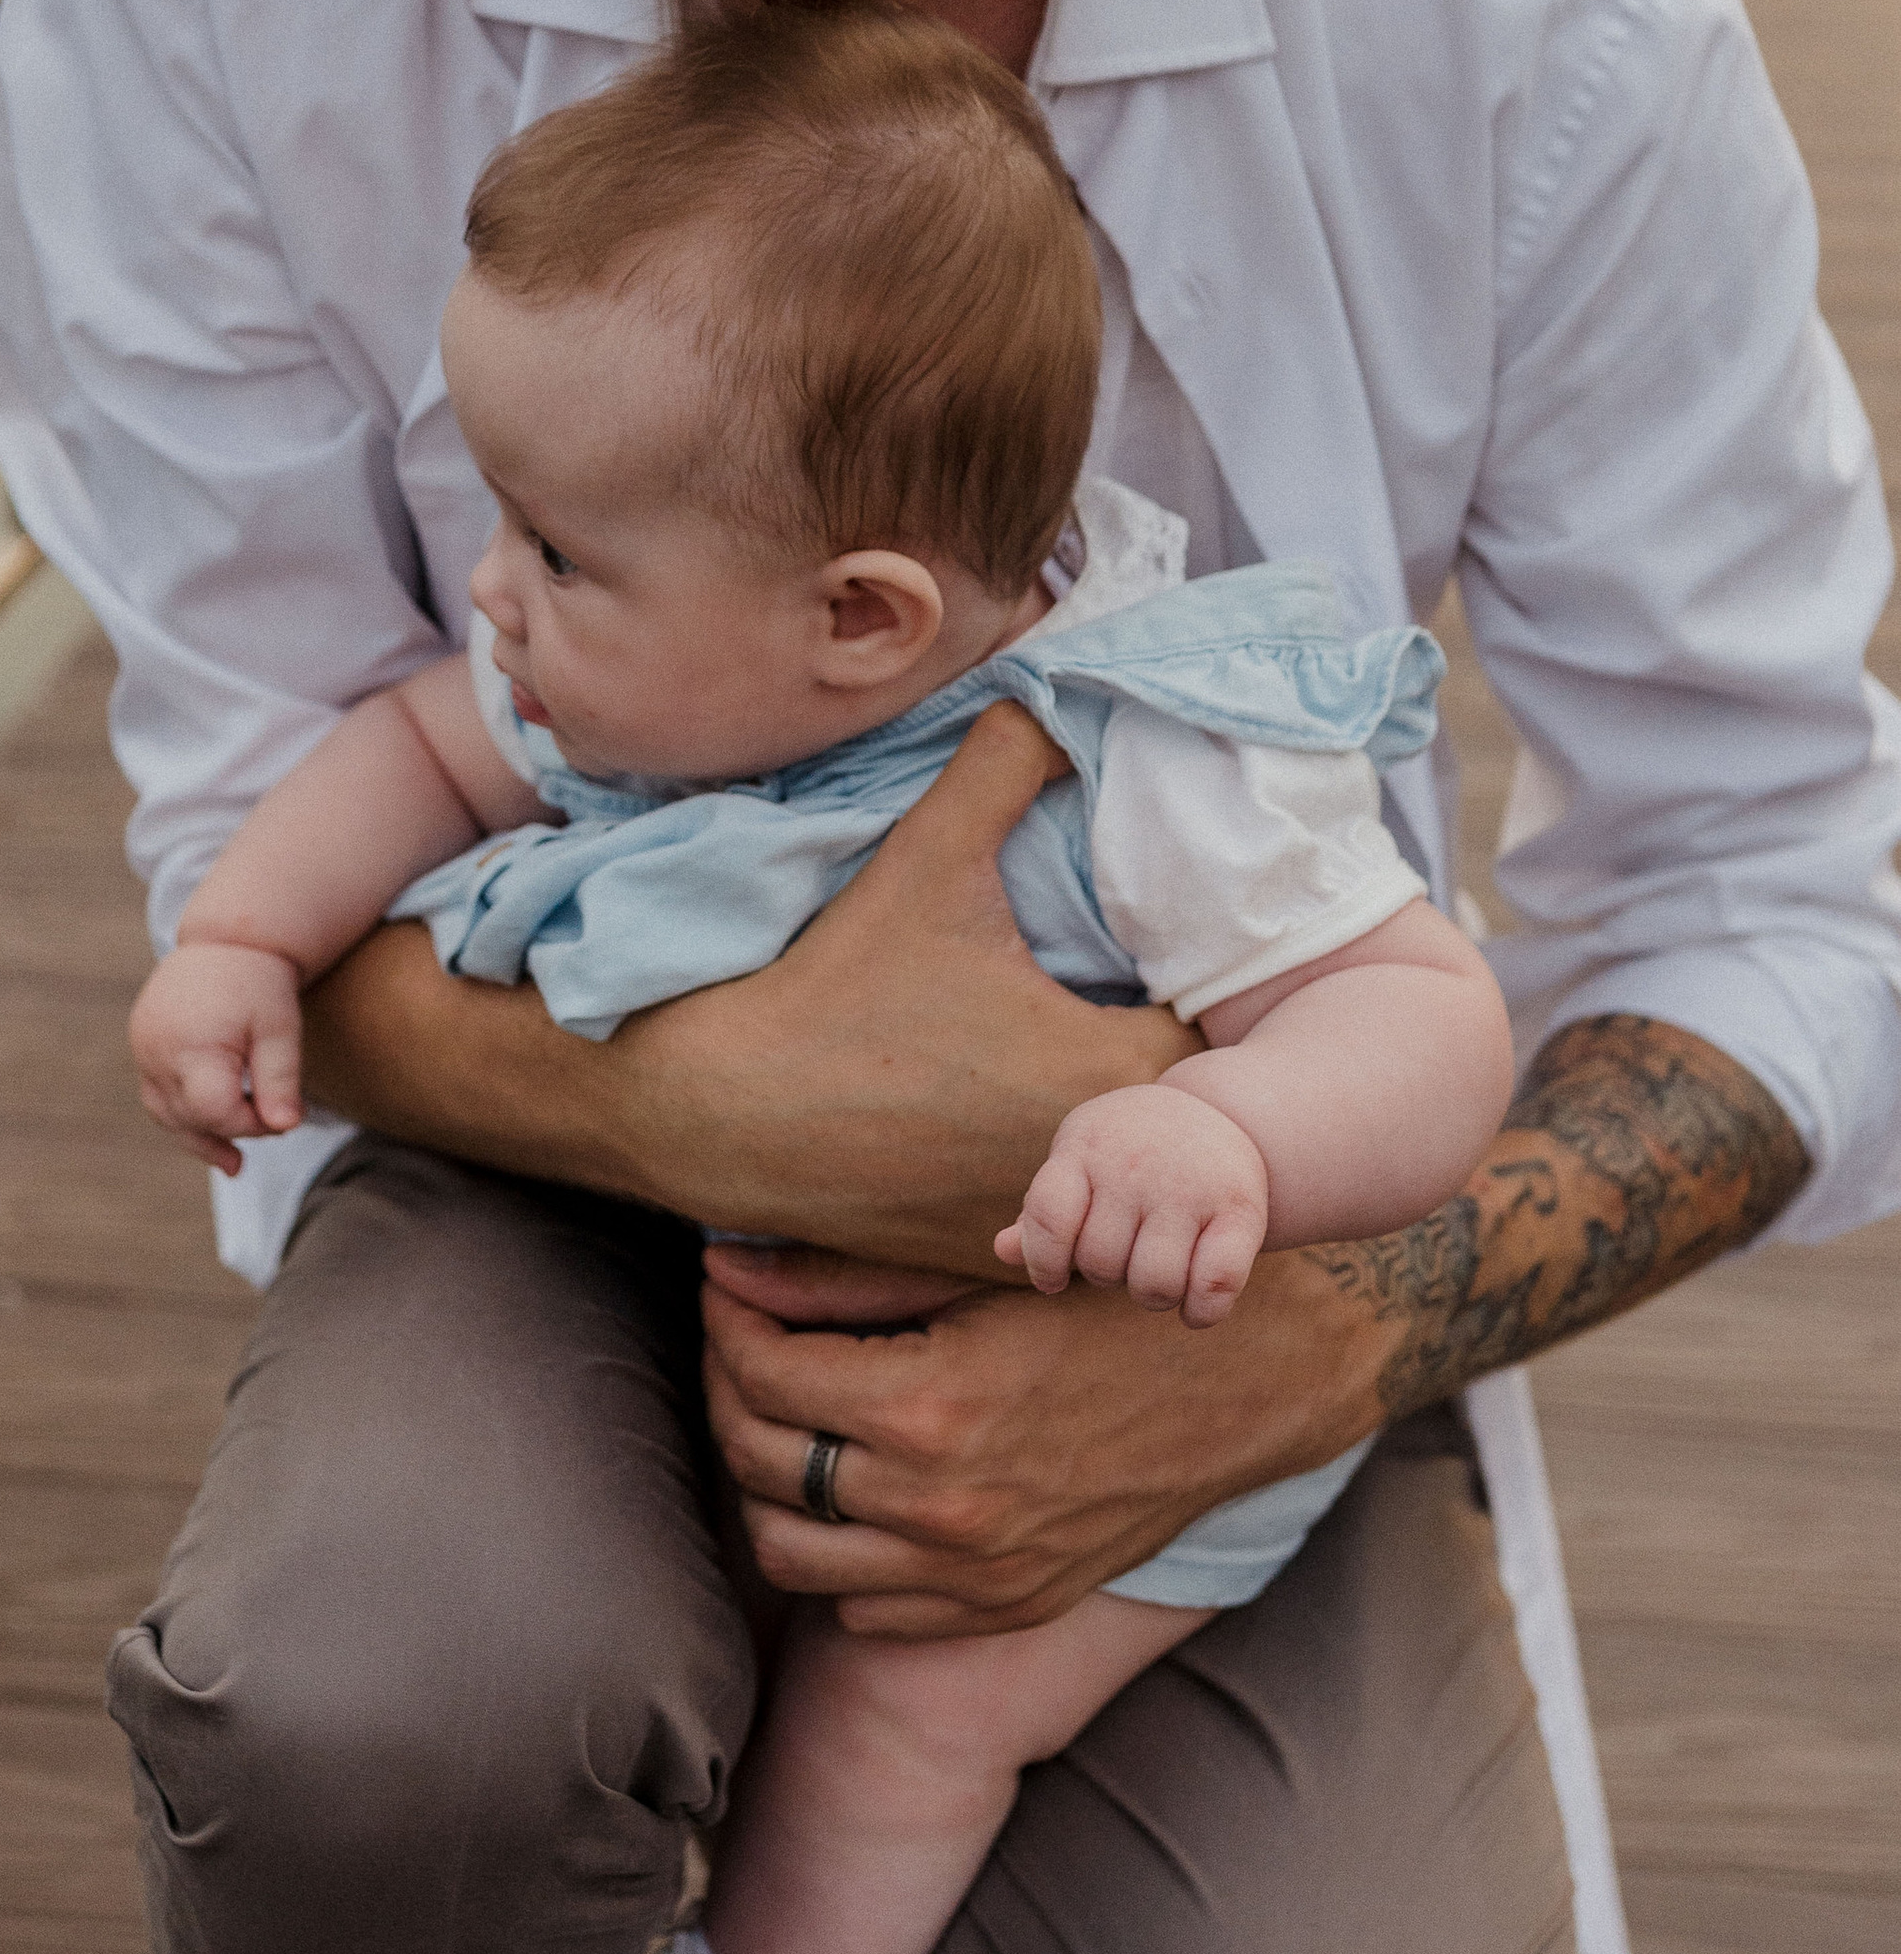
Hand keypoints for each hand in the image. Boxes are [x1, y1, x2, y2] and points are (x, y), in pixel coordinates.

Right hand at [130, 939, 305, 1170]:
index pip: (216, 1112)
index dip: (251, 1124)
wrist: (225, 938)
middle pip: (190, 1117)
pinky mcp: (141, 1046)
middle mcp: (156, 1050)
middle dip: (232, 1130)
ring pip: (166, 1113)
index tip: (284, 1116)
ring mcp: (142, 1049)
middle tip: (274, 1127)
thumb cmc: (258, 983)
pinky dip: (184, 1114)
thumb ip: (281, 1079)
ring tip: (234, 1163)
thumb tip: (286, 1128)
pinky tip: (213, 1133)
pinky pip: (158, 1094)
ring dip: (200, 1137)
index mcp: (191, 1044)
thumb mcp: (280, 1028)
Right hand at [307, 703, 1197, 1272]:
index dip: (1241, 1006)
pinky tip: (1032, 1135)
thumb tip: (1055, 692)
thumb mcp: (924, 861)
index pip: (1238, 1049)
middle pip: (1197, 1127)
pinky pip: (1071, 1229)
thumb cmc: (828, 990)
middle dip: (1195, 1074)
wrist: (712, 1110)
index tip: (1221, 967)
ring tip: (1114, 1079)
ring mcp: (1040, 1223)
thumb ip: (1005, 768)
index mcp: (1099, 1067)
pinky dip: (1069, 1185)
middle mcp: (1086, 1160)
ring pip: (1134, 1186)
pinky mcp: (986, 1261)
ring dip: (1132, 1139)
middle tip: (1182, 1015)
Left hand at [702, 1238, 1379, 1636]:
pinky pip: (861, 1607)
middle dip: (729, 1390)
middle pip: (758, 1460)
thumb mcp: (972, 1277)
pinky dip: (835, 1552)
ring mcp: (970, 1574)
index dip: (728, 1323)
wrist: (1235, 1390)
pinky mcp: (998, 1609)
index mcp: (929, 1408)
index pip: (762, 1373)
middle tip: (745, 1345)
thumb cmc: (1102, 1308)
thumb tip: (721, 1267)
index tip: (730, 1290)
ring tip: (784, 1422)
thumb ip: (837, 1280)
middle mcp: (939, 1506)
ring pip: (789, 1552)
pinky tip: (852, 1487)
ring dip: (764, 1484)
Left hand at [996, 1088, 1269, 1326]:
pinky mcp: (1239, 1210)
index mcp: (1086, 1147)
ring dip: (1151, 1296)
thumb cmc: (1128, 1151)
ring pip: (1154, 1284)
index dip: (1043, 1262)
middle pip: (1101, 1264)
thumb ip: (1043, 1211)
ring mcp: (1189, 1186)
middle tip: (1124, 1253)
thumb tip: (1003, 1250)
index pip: (1047, 1216)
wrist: (1221, 1111)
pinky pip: (1213, 1287)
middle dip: (1106, 1276)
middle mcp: (1136, 1164)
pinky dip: (1200, 1312)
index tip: (1053, 1279)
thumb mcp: (1080, 1161)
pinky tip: (1193, 1307)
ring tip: (1156, 1272)